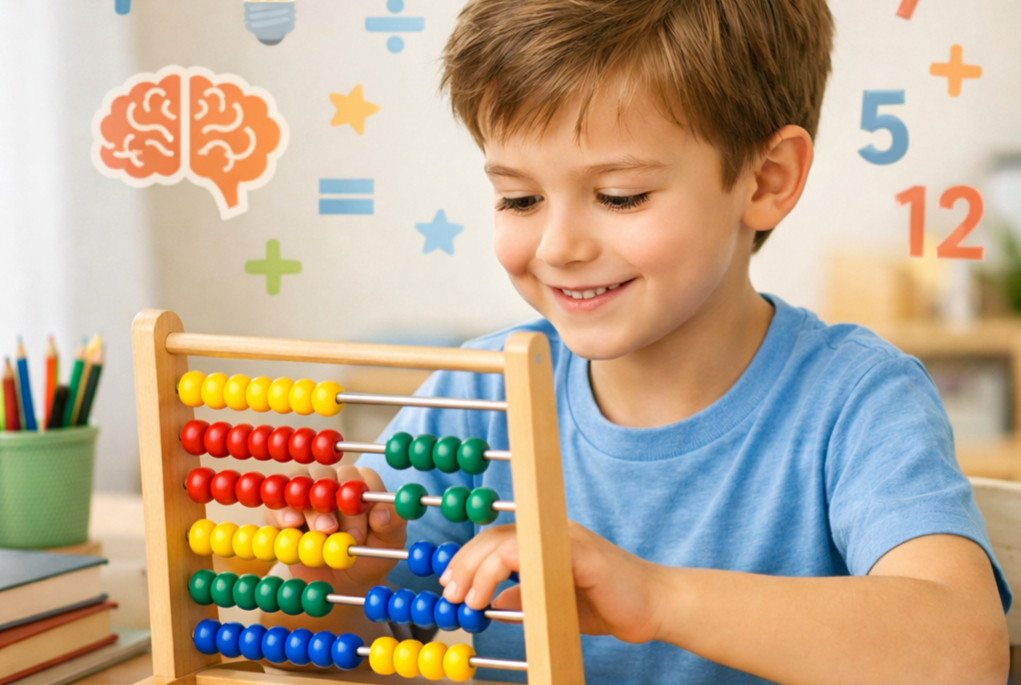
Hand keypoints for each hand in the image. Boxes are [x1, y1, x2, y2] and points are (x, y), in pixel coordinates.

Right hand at [267, 463, 406, 589]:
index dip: (360, 502)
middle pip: (329, 478)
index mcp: (363, 482)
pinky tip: (290, 524)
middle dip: (330, 503)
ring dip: (309, 508)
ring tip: (317, 531)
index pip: (362, 479)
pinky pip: (277, 501)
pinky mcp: (281, 506)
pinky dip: (282, 512)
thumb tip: (382, 515)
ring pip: (302, 485)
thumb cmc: (369, 554)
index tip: (359, 532)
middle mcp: (334, 479)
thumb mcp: (388, 543)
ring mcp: (305, 489)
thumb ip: (392, 525)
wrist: (340, 580)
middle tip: (333, 531)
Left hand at [438, 521, 665, 643]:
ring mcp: (563, 538)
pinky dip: (497, 573)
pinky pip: (525, 553)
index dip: (467, 558)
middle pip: (493, 535)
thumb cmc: (610, 604)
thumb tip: (491, 603)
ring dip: (474, 569)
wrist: (655, 606)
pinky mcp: (575, 551)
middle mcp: (551, 531)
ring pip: (504, 541)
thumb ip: (524, 597)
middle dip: (463, 563)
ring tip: (462, 599)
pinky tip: (487, 598)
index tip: (449, 584)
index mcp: (546, 539)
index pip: (496, 538)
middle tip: (447, 592)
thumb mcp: (553, 602)